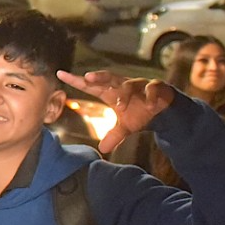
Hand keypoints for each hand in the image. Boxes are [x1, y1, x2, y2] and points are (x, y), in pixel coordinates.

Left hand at [57, 70, 174, 153]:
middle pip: (108, 77)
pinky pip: (152, 88)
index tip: (60, 74)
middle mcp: (123, 84)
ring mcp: (139, 84)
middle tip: (87, 77)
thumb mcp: (126, 126)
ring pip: (129, 84)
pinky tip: (149, 105)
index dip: (76, 80)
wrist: (164, 109)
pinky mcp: (156, 86)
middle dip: (98, 76)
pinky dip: (150, 96)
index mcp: (111, 92)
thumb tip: (103, 149)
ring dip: (124, 94)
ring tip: (120, 106)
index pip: (91, 85)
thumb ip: (114, 135)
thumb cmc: (139, 112)